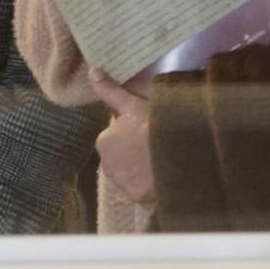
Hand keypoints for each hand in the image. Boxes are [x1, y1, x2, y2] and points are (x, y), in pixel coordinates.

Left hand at [88, 69, 154, 206]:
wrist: (178, 160)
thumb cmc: (154, 128)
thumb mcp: (133, 106)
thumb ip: (111, 91)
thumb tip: (91, 71)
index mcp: (104, 140)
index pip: (118, 134)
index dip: (135, 129)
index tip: (150, 127)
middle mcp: (106, 164)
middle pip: (122, 153)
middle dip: (135, 149)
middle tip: (158, 142)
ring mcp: (121, 183)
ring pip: (131, 171)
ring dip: (141, 166)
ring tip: (163, 158)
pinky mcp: (135, 197)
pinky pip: (141, 187)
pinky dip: (148, 182)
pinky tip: (163, 174)